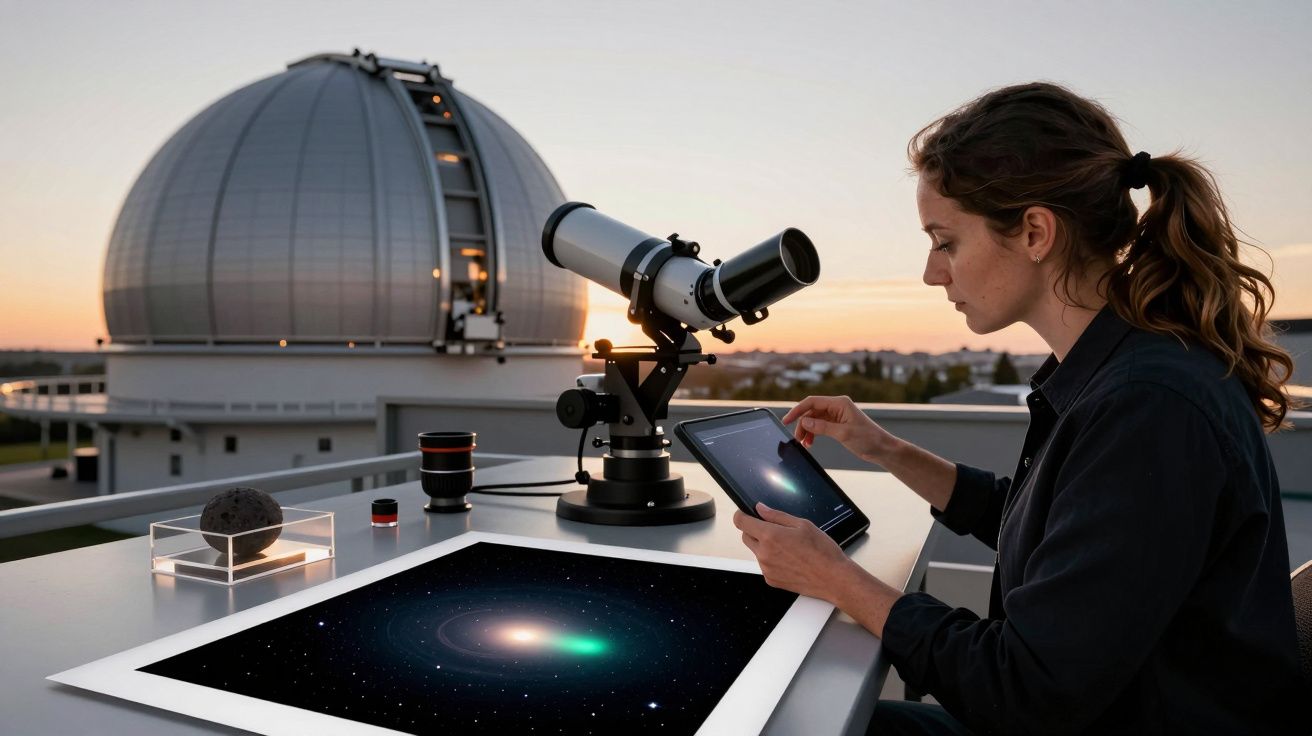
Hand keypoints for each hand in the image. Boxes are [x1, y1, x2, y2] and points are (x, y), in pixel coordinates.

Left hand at [732, 503, 855, 602]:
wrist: (833, 578)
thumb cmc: (822, 551)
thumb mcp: (802, 524)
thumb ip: (776, 516)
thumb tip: (760, 509)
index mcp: (770, 536)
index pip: (741, 522)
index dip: (741, 515)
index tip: (744, 514)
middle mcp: (764, 553)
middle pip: (746, 537)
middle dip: (754, 530)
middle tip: (774, 529)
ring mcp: (766, 569)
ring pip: (756, 552)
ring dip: (764, 546)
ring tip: (788, 547)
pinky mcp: (771, 580)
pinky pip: (764, 566)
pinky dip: (772, 560)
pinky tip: (790, 560)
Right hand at [781, 395, 898, 463]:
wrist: (882, 448)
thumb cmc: (868, 439)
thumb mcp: (843, 434)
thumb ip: (822, 427)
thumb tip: (805, 422)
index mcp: (840, 403)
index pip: (812, 402)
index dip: (797, 410)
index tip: (786, 420)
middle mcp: (837, 406)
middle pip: (811, 411)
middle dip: (802, 424)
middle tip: (797, 439)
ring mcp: (837, 415)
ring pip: (814, 419)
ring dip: (807, 430)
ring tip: (804, 443)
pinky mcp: (838, 424)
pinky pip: (820, 425)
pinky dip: (814, 433)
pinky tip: (811, 442)